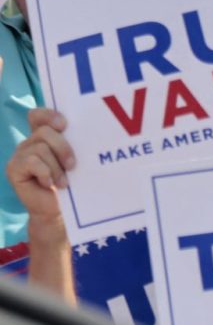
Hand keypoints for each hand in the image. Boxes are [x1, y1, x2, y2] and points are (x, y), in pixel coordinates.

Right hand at [5, 109, 73, 225]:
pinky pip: (31, 161)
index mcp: (43, 136)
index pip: (38, 115)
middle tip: (73, 166)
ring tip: (63, 182)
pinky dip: (45, 172)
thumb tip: (86, 130)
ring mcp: (19, 155)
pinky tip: (49, 184)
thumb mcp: (74, 160)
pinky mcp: (13, 169)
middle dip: (63, 148)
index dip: (49, 115)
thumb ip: (73, 143)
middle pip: (45, 132)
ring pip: (40, 148)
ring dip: (56, 167)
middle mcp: (29, 142)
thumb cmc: (70, 182)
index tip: (64, 125)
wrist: (57, 209)